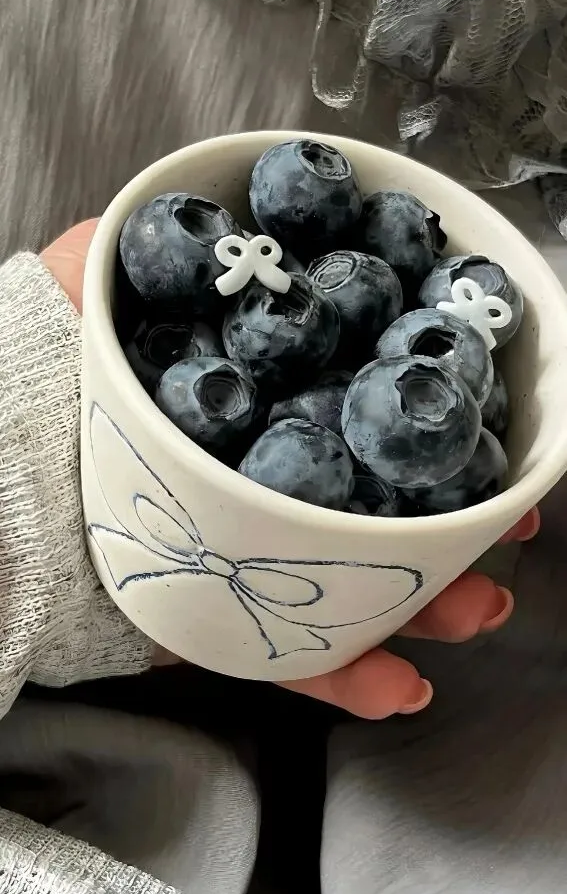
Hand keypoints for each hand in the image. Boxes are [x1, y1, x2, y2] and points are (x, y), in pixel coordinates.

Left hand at [43, 222, 537, 718]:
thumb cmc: (34, 381)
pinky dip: (348, 675)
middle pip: (368, 497)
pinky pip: (290, 659)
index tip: (480, 419)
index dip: (421, 410)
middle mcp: (248, 477)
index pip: (350, 402)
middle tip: (505, 522)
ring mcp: (238, 552)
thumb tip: (171, 208)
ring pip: (349, 583)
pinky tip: (399, 686)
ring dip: (426, 602)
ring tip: (476, 608)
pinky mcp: (216, 621)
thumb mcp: (80, 287)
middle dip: (449, 516)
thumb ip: (127, 244)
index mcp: (240, 405)